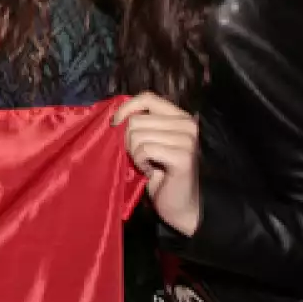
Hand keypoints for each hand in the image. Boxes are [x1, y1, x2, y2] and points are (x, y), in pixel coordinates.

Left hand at [113, 92, 201, 236]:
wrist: (178, 204)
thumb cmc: (159, 172)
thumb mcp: (148, 141)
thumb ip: (140, 124)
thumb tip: (115, 115)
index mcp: (180, 116)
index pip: (147, 97)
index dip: (126, 108)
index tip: (114, 124)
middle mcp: (188, 124)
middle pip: (137, 120)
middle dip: (128, 140)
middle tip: (139, 157)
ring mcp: (188, 139)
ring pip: (137, 135)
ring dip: (135, 154)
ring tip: (146, 164)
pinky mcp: (183, 157)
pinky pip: (144, 150)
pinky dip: (140, 162)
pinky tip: (150, 171)